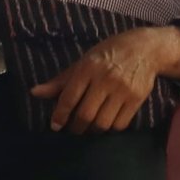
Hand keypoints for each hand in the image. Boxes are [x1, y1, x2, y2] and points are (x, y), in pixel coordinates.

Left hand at [29, 28, 179, 133]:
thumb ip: (61, 81)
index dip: (60, 115)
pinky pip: (120, 124)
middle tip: (73, 128)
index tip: (55, 126)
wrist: (145, 48)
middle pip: (85, 115)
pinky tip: (106, 122)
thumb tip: (35, 93)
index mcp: (88, 68)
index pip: (69, 97)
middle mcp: (105, 79)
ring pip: (102, 123)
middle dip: (76, 127)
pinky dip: (110, 128)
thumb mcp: (83, 62)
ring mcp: (123, 90)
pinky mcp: (137, 98)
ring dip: (93, 130)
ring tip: (89, 127)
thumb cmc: (108, 54)